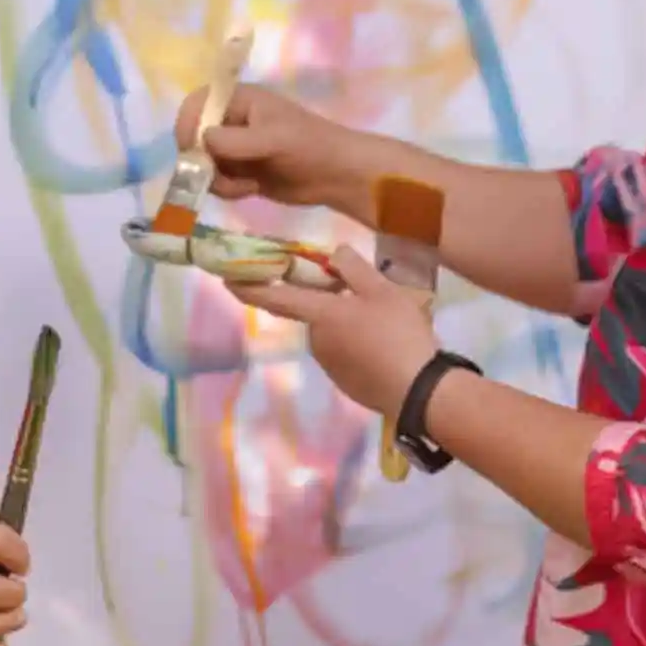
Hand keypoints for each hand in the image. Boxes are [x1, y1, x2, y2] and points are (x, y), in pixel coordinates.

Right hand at [172, 81, 369, 212]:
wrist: (335, 175)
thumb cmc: (308, 146)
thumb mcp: (273, 139)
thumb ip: (236, 141)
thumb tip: (202, 140)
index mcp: (238, 99)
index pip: (197, 104)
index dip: (188, 125)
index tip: (191, 151)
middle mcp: (230, 120)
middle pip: (194, 136)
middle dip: (202, 160)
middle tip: (217, 176)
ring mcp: (233, 147)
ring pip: (202, 163)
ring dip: (217, 179)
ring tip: (245, 185)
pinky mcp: (238, 171)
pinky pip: (215, 180)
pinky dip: (227, 188)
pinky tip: (250, 189)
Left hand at [229, 246, 440, 416]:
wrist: (419, 391)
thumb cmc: (398, 333)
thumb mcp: (382, 289)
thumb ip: (354, 268)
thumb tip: (334, 255)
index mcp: (321, 315)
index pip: (277, 297)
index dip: (250, 286)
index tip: (226, 278)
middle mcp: (318, 342)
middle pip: (317, 313)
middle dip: (333, 302)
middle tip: (366, 294)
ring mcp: (332, 367)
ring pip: (335, 335)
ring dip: (349, 325)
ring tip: (387, 322)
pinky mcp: (348, 385)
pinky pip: (348, 356)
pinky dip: (361, 347)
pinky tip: (388, 346)